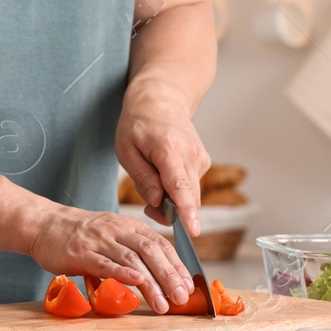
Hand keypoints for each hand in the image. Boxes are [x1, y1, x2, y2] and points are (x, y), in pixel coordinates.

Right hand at [26, 204, 192, 313]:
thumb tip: (157, 276)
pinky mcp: (81, 253)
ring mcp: (99, 240)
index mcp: (128, 226)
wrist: (43, 224)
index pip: (160, 244)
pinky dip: (123, 272)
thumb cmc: (79, 234)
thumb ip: (131, 250)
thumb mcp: (111, 234)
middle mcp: (117, 230)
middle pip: (151, 251)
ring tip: (163, 303)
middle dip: (169, 276)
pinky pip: (105, 262)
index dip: (176, 265)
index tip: (188, 286)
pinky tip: (136, 282)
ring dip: (151, 282)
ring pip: (132, 259)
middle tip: (181, 298)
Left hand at [115, 95, 210, 235]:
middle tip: (148, 205)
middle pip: (188, 197)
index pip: (180, 186)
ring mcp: (201, 158)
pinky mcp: (204, 162)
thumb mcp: (126, 150)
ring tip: (151, 179)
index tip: (193, 230)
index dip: (186, 211)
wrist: (161, 100)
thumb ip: (142, 177)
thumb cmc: (138, 124)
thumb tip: (156, 201)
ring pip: (190, 195)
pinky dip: (177, 190)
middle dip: (169, 211)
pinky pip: (191, 187)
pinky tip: (163, 174)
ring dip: (171, 200)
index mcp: (169, 149)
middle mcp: (191, 154)